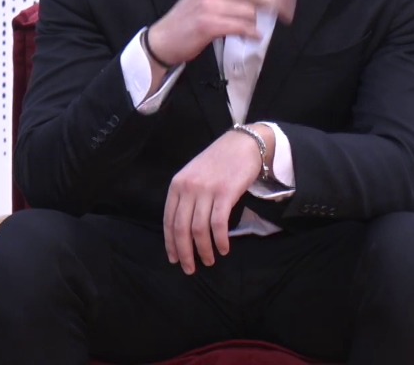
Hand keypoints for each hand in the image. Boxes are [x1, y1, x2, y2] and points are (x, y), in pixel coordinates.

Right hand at [146, 0, 297, 67]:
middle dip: (276, 1)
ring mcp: (209, 5)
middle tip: (287, 12)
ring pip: (250, 9)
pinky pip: (240, 26)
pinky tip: (254, 36)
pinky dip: (251, 32)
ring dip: (258, 21)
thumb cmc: (190, 20)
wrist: (162, 40)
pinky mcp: (208, 24)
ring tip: (257, 29)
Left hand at [163, 131, 259, 273]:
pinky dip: (220, 240)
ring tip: (210, 261)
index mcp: (177, 185)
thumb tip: (184, 228)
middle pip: (181, 229)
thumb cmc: (220, 161)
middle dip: (185, 253)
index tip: (175, 259)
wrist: (244, 144)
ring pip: (199, 230)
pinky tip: (224, 248)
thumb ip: (187, 197)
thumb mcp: (195, 175)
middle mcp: (188, 188)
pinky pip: (218, 224)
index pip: (168, 221)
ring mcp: (206, 190)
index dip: (171, 244)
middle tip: (190, 269)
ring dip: (204, 250)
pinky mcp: (225, 193)